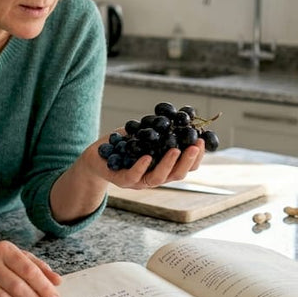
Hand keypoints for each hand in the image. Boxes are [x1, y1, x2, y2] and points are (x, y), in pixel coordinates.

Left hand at [88, 129, 204, 189]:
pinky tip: (148, 157)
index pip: (185, 167)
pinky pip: (133, 176)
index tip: (202, 141)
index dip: (196, 157)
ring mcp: (138, 181)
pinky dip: (141, 167)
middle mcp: (153, 177)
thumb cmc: (121, 145)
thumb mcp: (143, 135)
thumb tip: (178, 115)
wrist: (95, 156)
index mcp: (162, 168)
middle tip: (196, 145)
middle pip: (177, 175)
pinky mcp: (121, 180)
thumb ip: (159, 130)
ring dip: (169, 164)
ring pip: (158, 178)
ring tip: (177, 149)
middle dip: (189, 161)